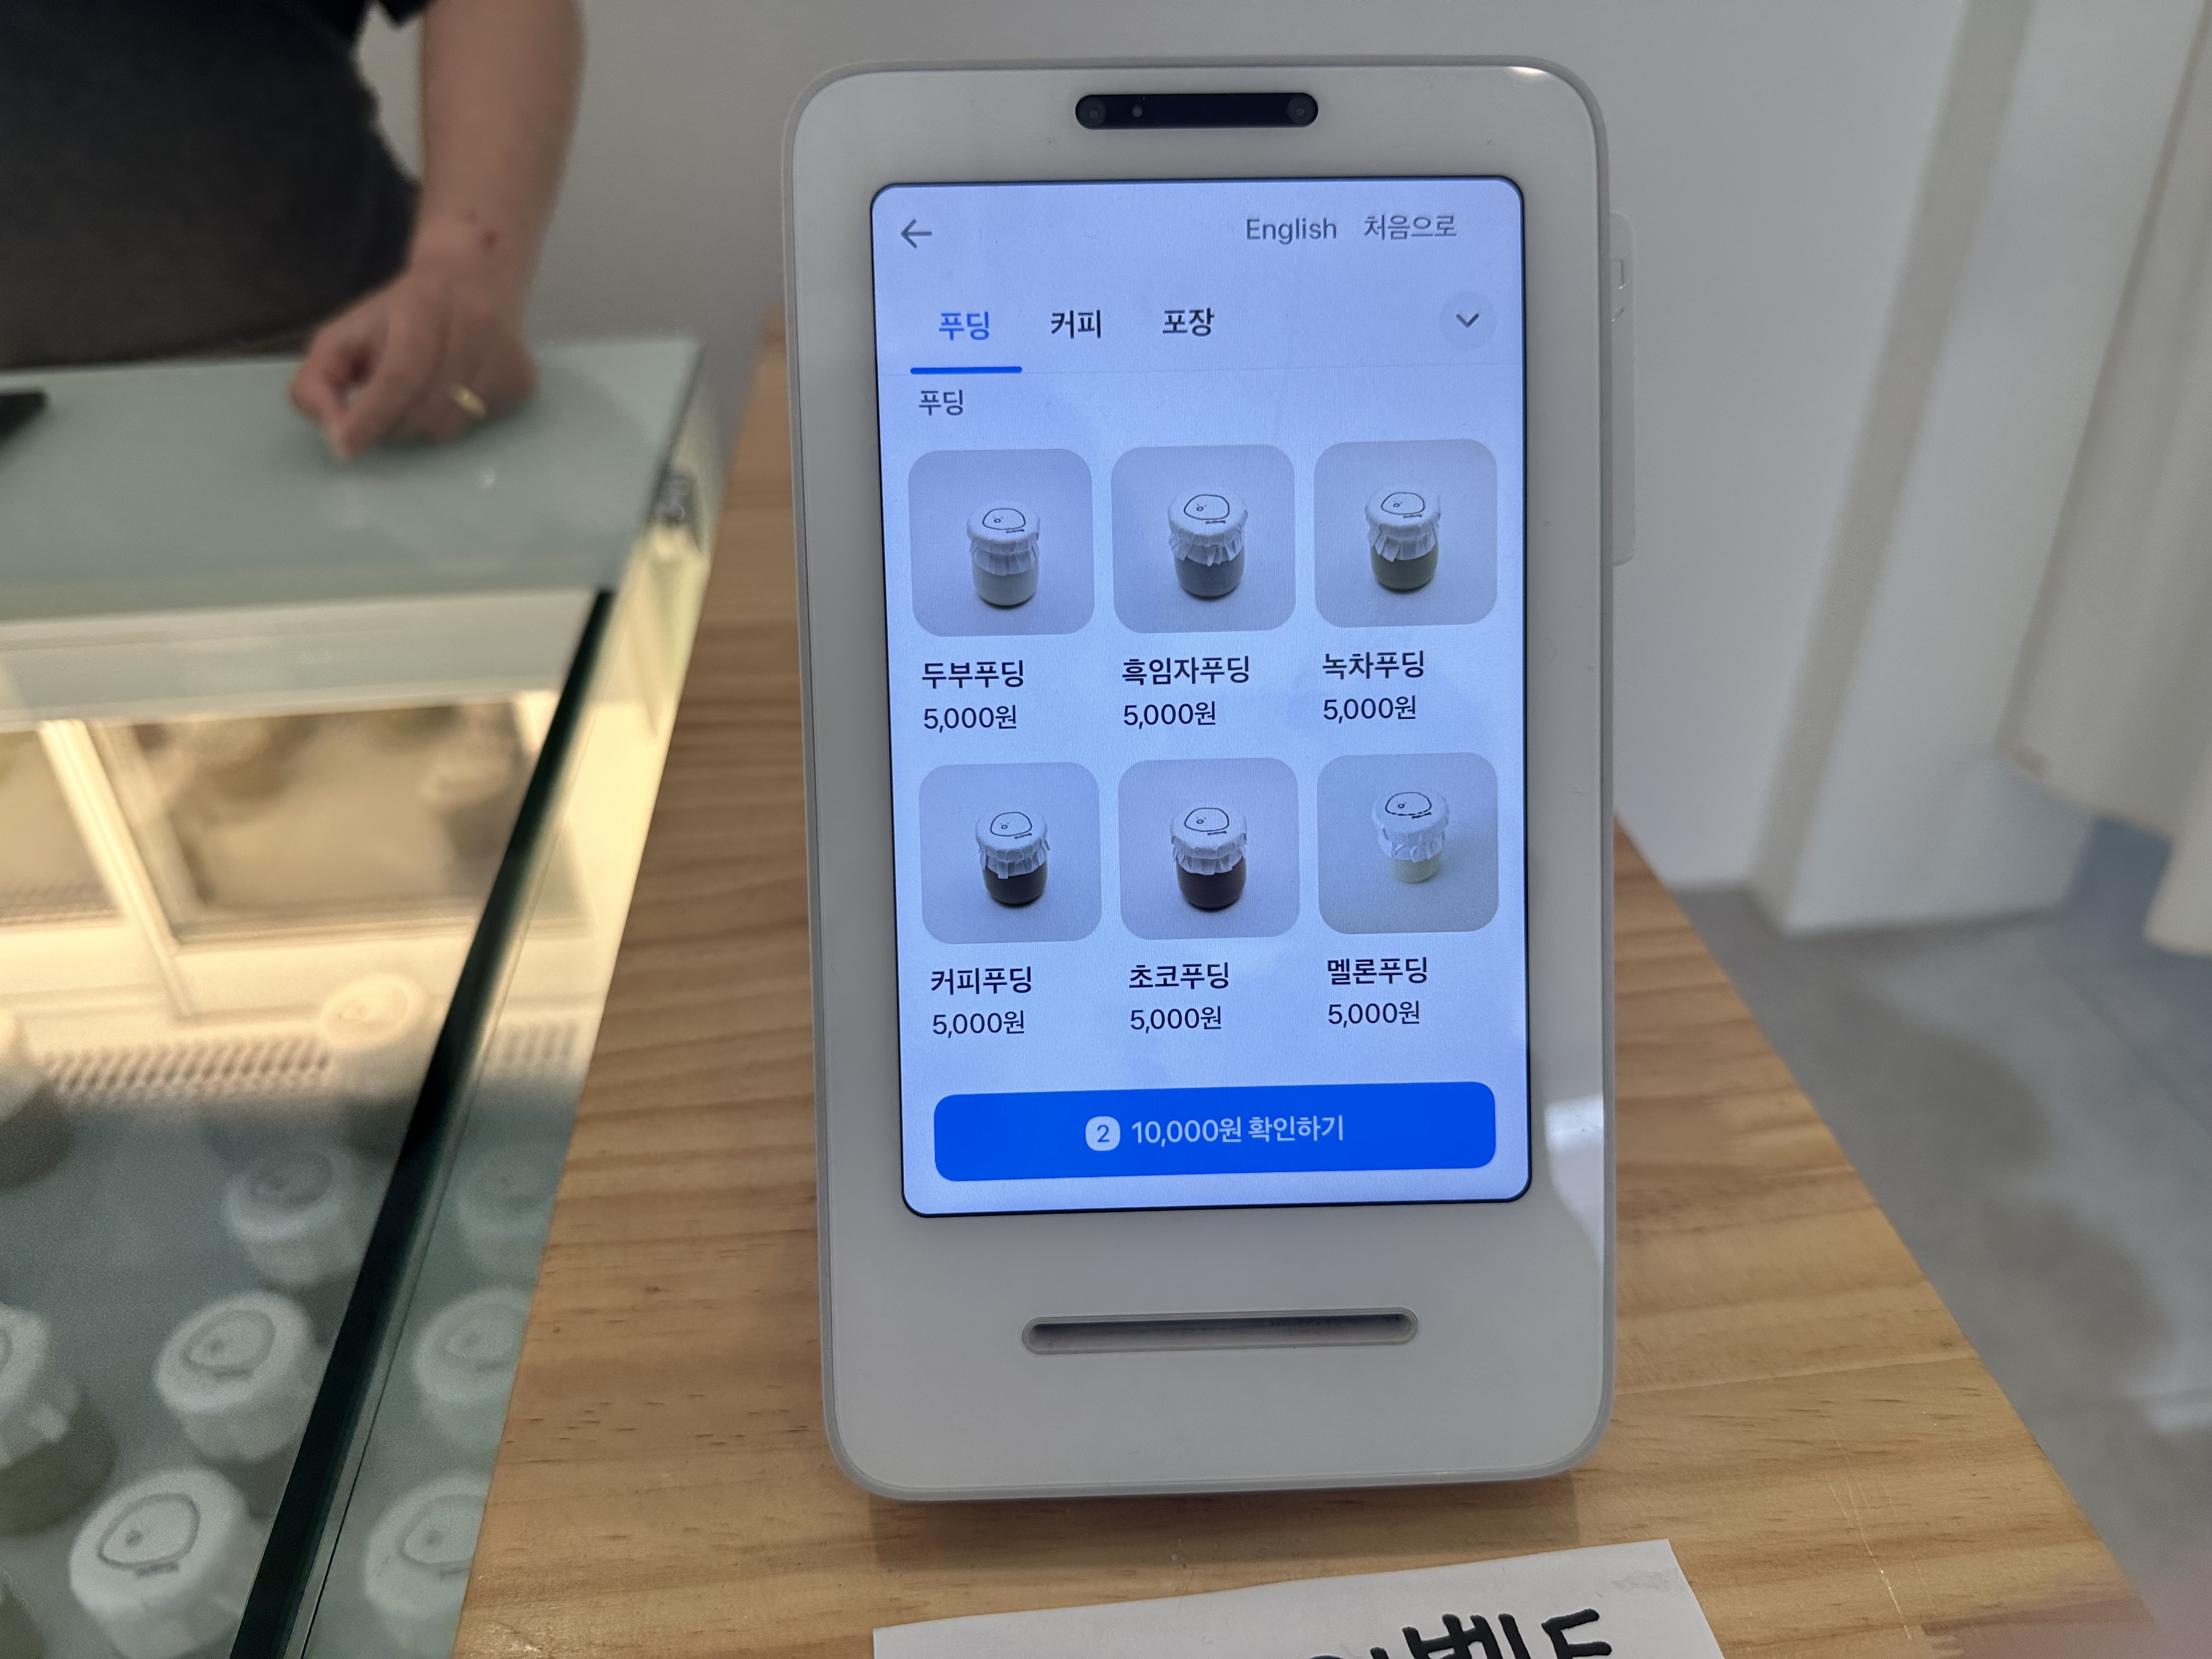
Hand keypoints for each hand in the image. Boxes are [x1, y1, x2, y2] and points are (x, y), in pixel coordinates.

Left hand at [291, 252, 535, 459]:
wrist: (472, 280)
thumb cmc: (398, 314)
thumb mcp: (344, 334)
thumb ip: (318, 380)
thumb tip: (332, 431)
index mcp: (423, 304)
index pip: (400, 374)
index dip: (372, 415)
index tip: (345, 446)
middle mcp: (474, 326)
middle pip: (425, 407)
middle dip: (390, 427)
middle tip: (375, 420)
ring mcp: (504, 355)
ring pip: (451, 425)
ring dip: (419, 429)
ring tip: (410, 403)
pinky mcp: (522, 380)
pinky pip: (478, 426)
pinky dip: (452, 422)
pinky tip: (448, 395)